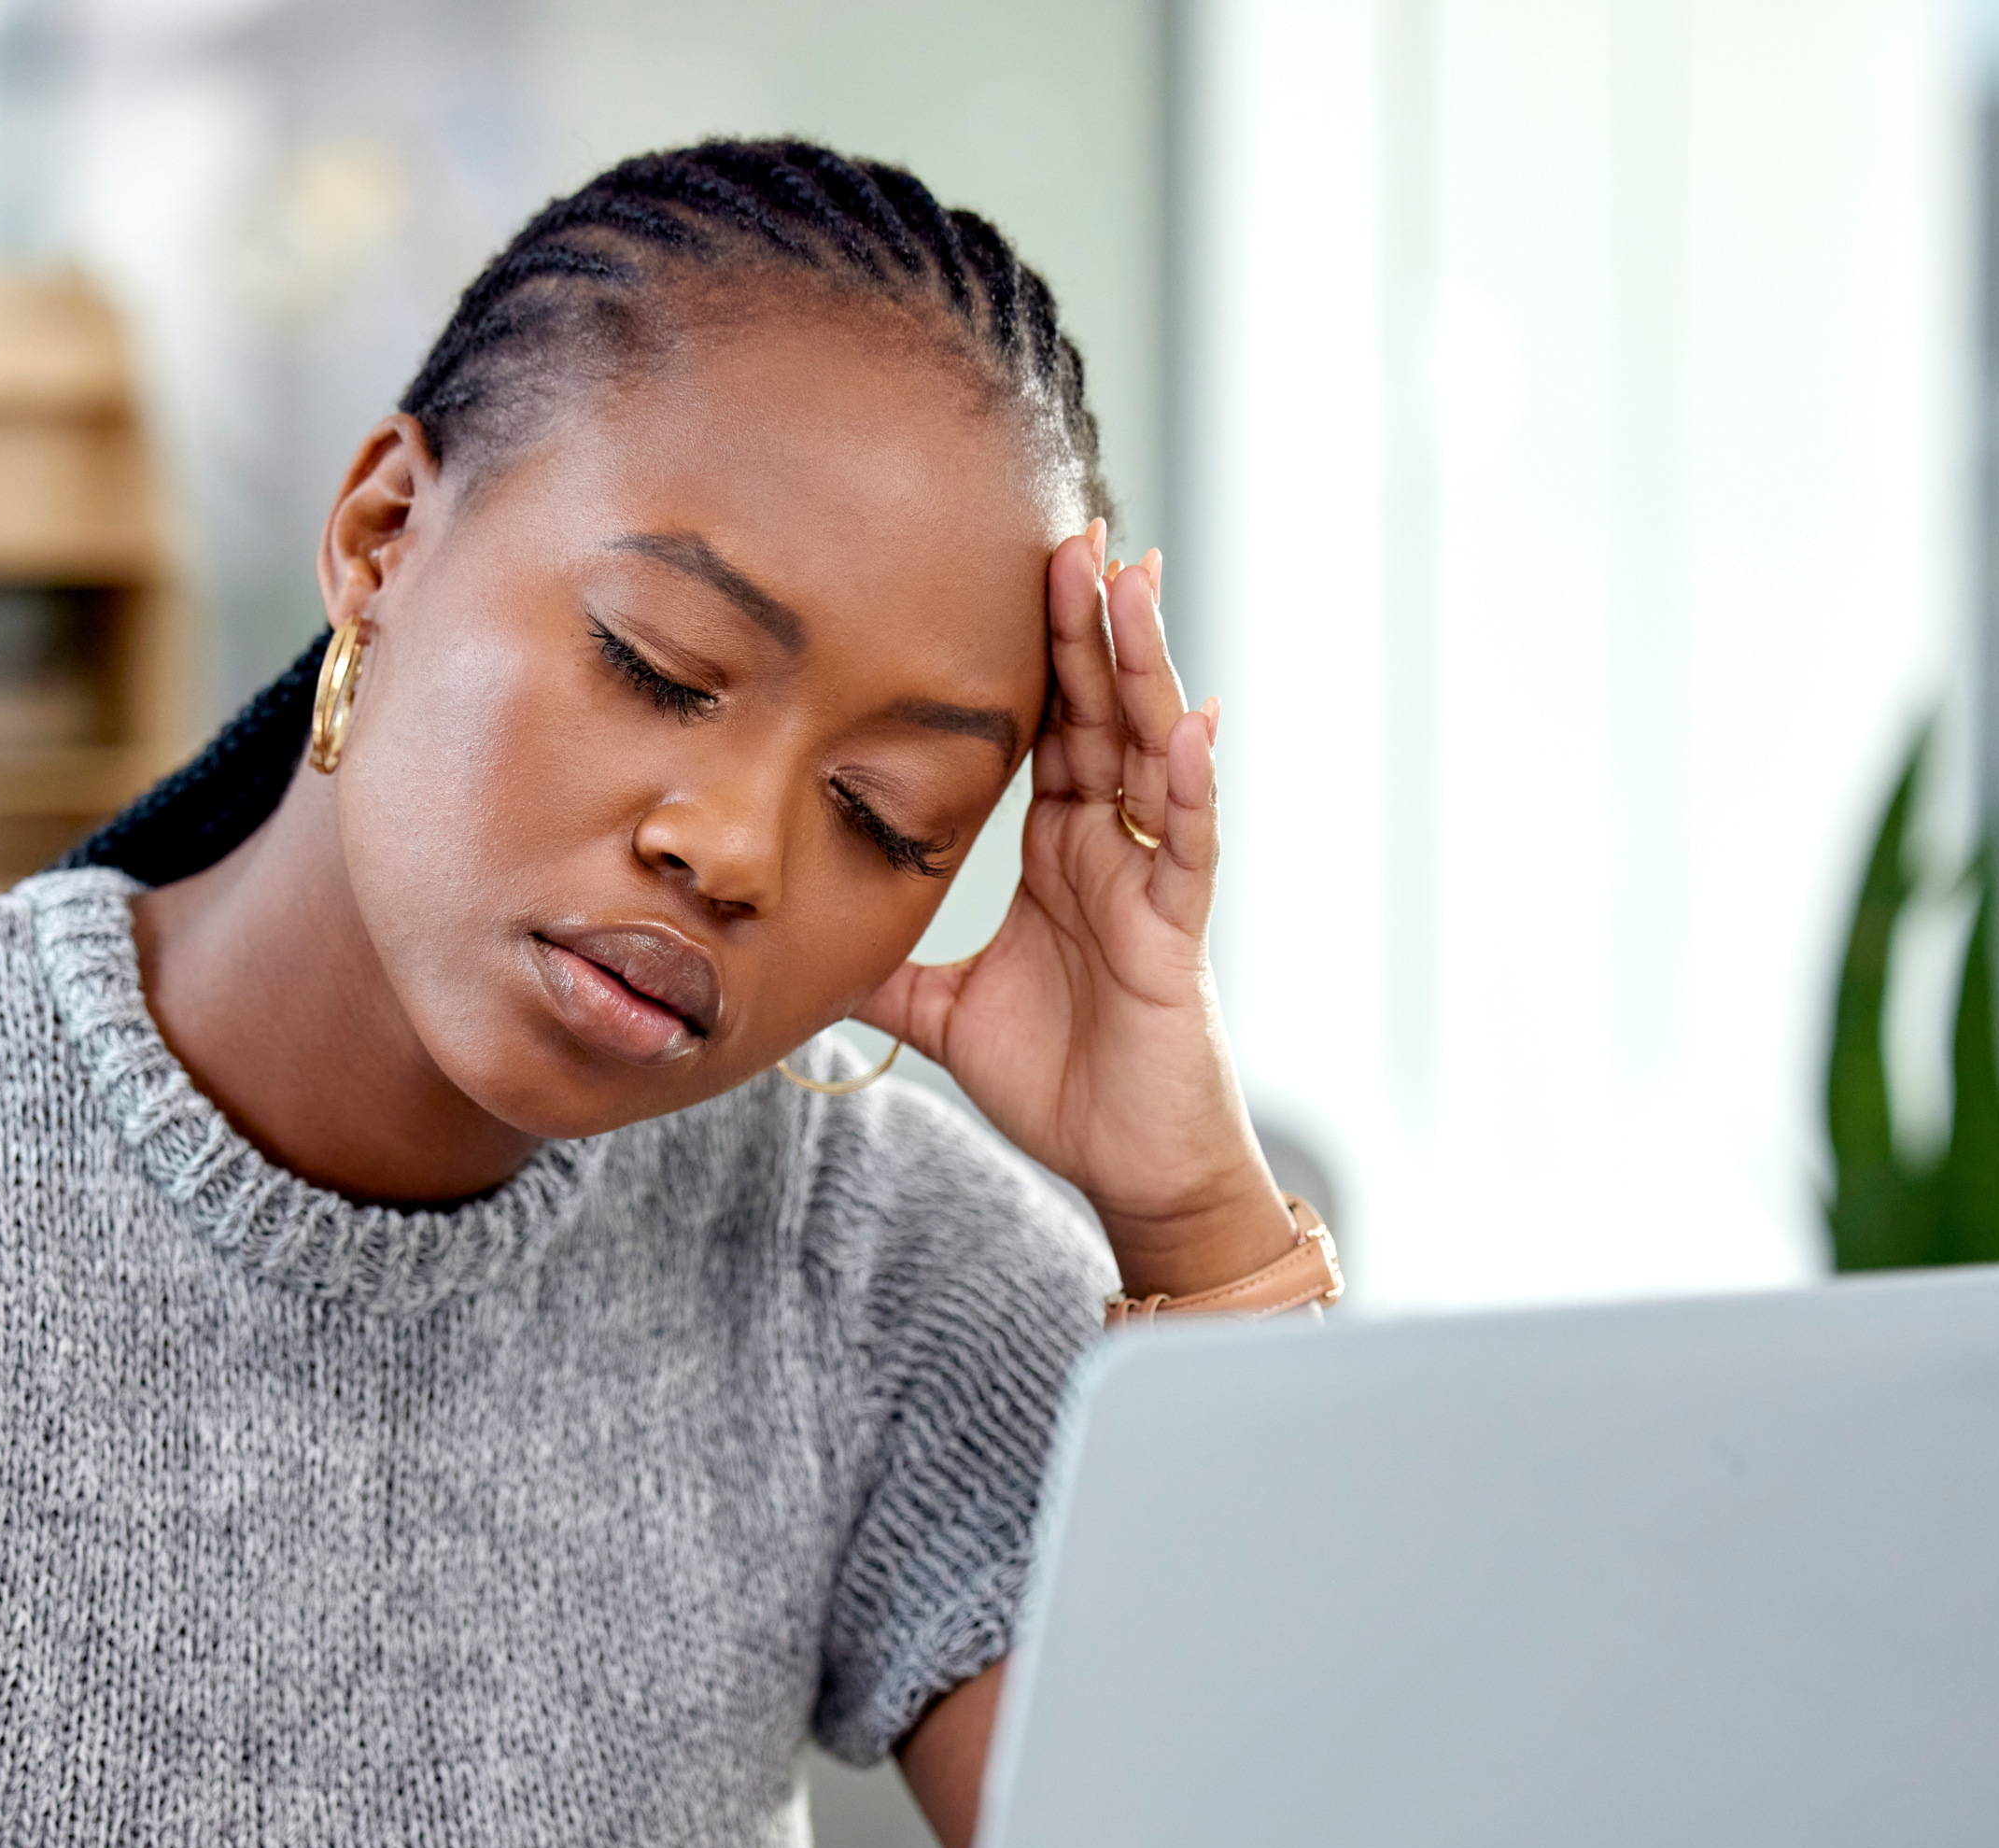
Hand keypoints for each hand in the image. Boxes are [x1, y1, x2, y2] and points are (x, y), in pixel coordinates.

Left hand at [861, 525, 1294, 1298]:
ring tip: (1132, 582)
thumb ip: (886, 963)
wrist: (1124, 1166)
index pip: (1051, 726)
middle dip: (1087, 623)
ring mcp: (1151, 881)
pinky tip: (1192, 721)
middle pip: (1101, 711)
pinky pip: (1191, 843)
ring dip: (1142, 667)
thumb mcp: (943, 1009)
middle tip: (1071, 529)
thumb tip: (804, 939)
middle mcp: (1112, 847)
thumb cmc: (1058, 1082)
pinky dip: (1194, 781)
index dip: (1038, 650)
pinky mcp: (1178, 931)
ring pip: (1153, 751)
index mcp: (1062, 850)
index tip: (1017, 565)